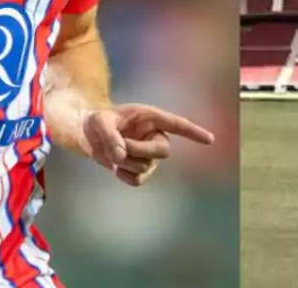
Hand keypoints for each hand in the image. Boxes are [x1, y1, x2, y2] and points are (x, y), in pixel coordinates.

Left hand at [83, 103, 214, 186]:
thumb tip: (121, 157)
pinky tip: (115, 168)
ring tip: (112, 152)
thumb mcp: (98, 121)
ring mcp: (148, 154)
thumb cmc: (97, 121)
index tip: (210, 140)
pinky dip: (124, 176)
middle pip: (164, 150)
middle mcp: (154, 136)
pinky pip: (137, 180)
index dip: (193, 132)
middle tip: (120, 147)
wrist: (88, 134)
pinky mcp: (139, 169)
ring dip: (126, 162)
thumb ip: (109, 136)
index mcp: (150, 117)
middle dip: (141, 150)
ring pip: (146, 166)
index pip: (176, 124)